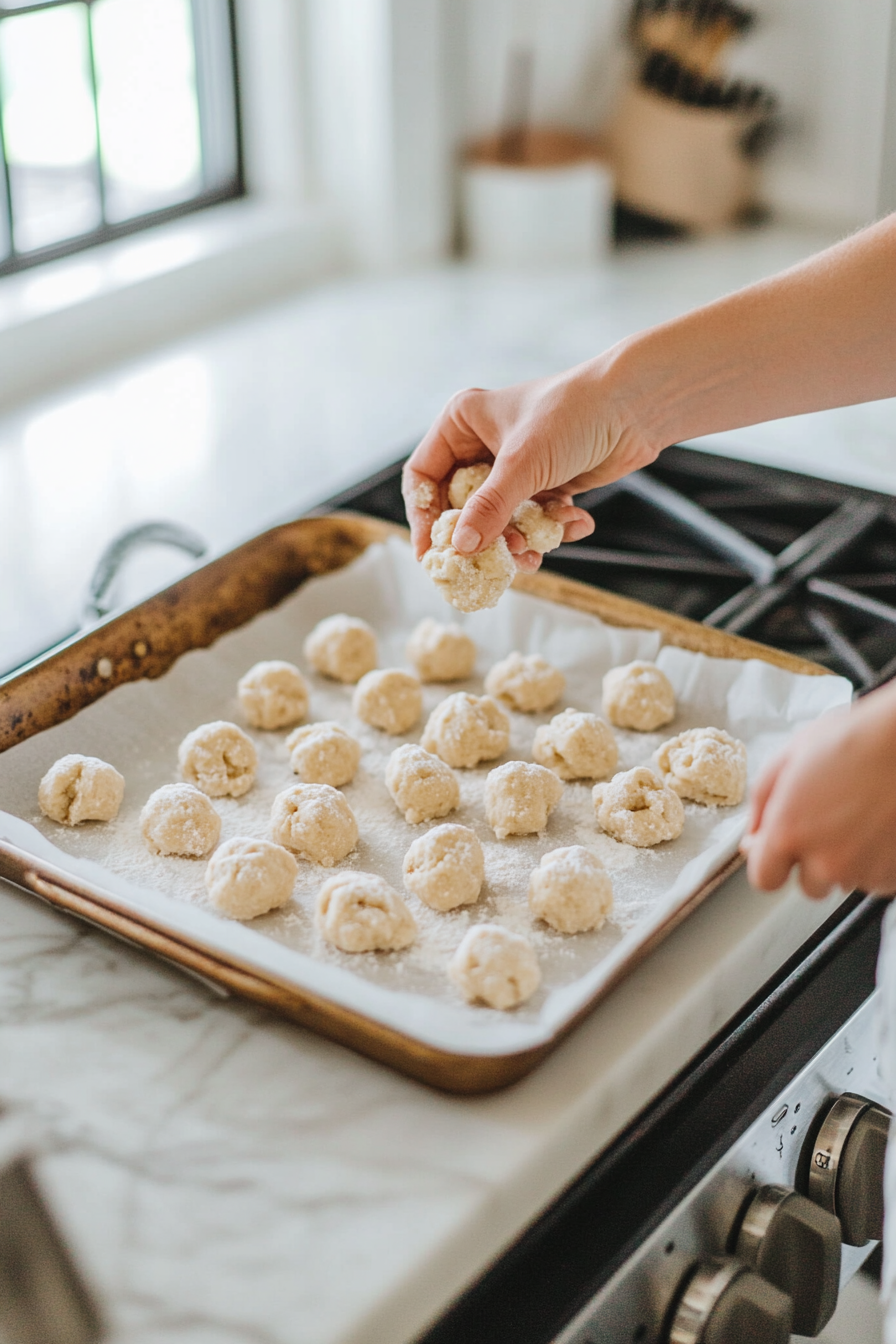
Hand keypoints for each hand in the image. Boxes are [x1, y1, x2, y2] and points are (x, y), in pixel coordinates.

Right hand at [401, 353, 662, 567]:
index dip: (424, 518)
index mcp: (462, 424)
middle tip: (490, 563)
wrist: (637, 406)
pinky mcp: (546, 485)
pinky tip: (576, 521)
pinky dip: (551, 529)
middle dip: (481, 536)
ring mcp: (516, 467)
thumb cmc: (572, 415)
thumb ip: (489, 508)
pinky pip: (533, 521)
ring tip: (537, 549)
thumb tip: (461, 549)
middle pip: (462, 507)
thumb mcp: (523, 463)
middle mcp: (483, 445)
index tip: (431, 556)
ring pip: (500, 521)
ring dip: (519, 539)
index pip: (423, 477)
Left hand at [742, 680, 895, 898]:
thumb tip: (755, 835)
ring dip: (845, 858)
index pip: (764, 878)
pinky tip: (878, 826)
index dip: (771, 861)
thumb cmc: (860, 738)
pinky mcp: (894, 875)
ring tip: (858, 816)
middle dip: (812, 859)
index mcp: (791, 832)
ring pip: (844, 879)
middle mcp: (827, 860)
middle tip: (828, 821)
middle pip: (807, 883)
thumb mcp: (791, 755)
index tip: (780, 848)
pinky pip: (875, 878)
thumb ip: (763, 802)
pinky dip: (875, 859)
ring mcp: (865, 870)